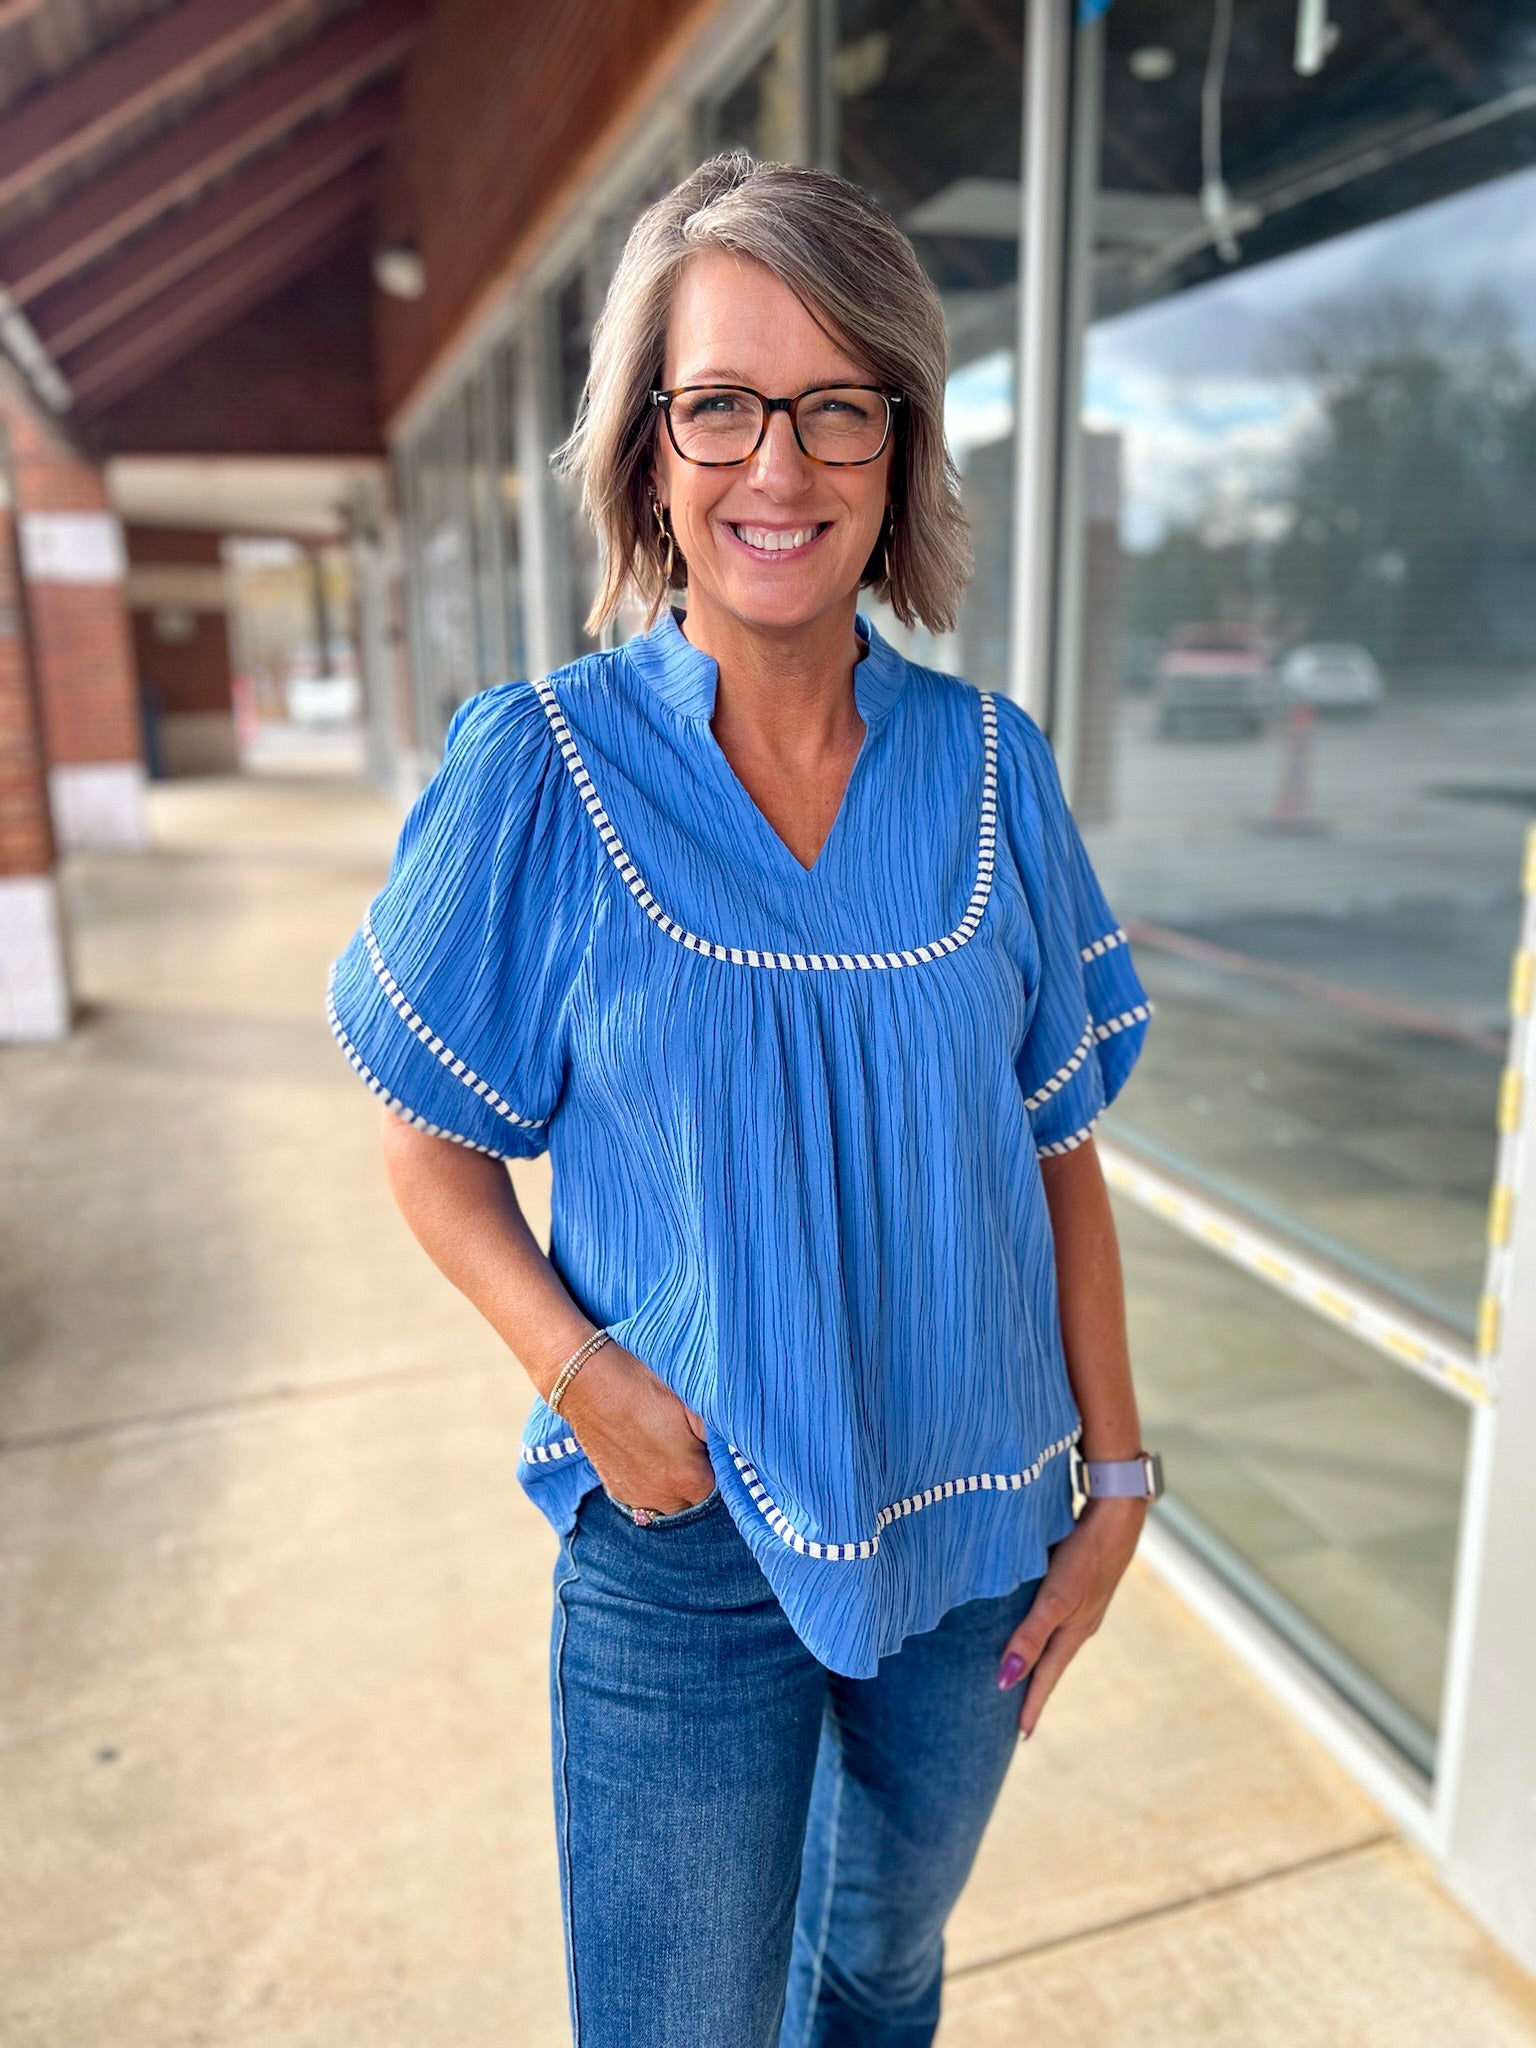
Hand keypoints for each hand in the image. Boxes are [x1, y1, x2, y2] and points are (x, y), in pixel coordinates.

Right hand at [559, 1339, 715, 1513]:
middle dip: (702, 1475)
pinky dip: (653, 1481)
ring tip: (671, 1446)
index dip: (725, 1464)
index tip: (718, 1444)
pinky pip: (645, 1496)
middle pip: (698, 1497)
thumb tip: (742, 1451)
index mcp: (691, 1479)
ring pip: (671, 1499)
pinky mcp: (616, 1488)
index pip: (725, 1487)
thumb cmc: (643, 1384)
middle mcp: (665, 1498)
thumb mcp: (694, 1400)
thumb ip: (722, 1432)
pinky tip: (649, 1452)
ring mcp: (637, 1496)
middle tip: (694, 1442)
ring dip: (677, 1481)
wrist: (586, 1380)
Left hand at [996, 1496, 1145, 1736]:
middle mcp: (1079, 1622)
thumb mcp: (1056, 1598)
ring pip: (1054, 1639)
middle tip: (1020, 1713)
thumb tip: (1007, 1679)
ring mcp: (1083, 1602)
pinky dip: (1043, 1630)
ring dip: (1039, 1658)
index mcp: (1074, 1632)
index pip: (1047, 1677)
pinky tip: (1035, 1623)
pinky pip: (1056, 1616)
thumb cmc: (1086, 1556)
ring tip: (1025, 1674)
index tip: (1021, 1735)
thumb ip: (1031, 1636)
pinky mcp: (1080, 1582)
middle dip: (1036, 1687)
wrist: (1118, 1513)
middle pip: (1052, 1663)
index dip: (1032, 1704)